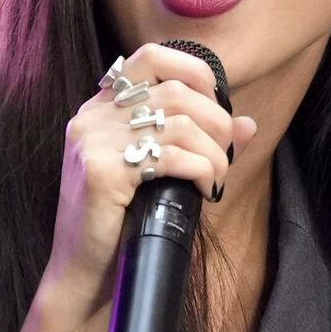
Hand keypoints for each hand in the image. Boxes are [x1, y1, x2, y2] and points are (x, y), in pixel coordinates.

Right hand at [40, 43, 258, 318]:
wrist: (83, 274)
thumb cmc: (121, 224)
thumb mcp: (160, 174)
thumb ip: (199, 143)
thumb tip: (248, 123)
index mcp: (100, 109)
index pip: (150, 56)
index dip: (194, 71)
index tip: (216, 104)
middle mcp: (92, 117)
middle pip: (175, 91)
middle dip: (216, 122)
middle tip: (225, 155)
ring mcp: (92, 142)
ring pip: (179, 123)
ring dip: (214, 152)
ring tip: (217, 178)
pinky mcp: (101, 171)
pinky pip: (171, 156)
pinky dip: (202, 169)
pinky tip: (206, 189)